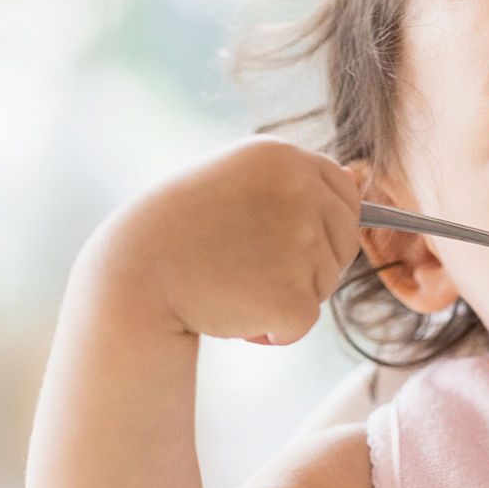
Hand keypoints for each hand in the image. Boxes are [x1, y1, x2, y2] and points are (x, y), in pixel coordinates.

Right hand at [91, 135, 364, 345]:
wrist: (131, 276)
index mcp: (283, 156)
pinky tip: (232, 313)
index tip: (272, 238)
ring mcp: (299, 242)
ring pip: (324, 284)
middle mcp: (299, 190)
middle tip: (246, 266)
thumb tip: (357, 179)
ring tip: (229, 283)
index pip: (344, 192)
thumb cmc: (178, 231)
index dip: (316, 225)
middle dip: (308, 263)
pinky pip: (305, 323)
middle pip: (344, 240)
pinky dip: (273, 331)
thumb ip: (291, 180)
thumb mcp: (234, 181)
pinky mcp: (294, 295)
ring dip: (285, 295)